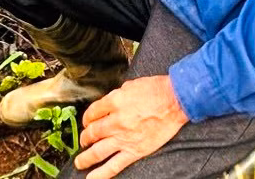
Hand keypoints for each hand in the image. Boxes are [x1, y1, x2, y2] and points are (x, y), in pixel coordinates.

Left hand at [73, 76, 188, 178]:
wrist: (174, 100)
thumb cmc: (155, 90)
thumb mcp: (130, 86)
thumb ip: (116, 97)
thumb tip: (109, 105)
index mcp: (114, 102)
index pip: (92, 112)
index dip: (87, 118)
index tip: (87, 122)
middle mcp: (116, 121)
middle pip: (93, 132)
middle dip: (85, 138)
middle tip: (83, 141)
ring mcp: (124, 138)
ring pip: (98, 151)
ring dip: (86, 158)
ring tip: (80, 162)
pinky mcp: (135, 151)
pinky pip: (115, 165)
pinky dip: (102, 173)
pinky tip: (93, 178)